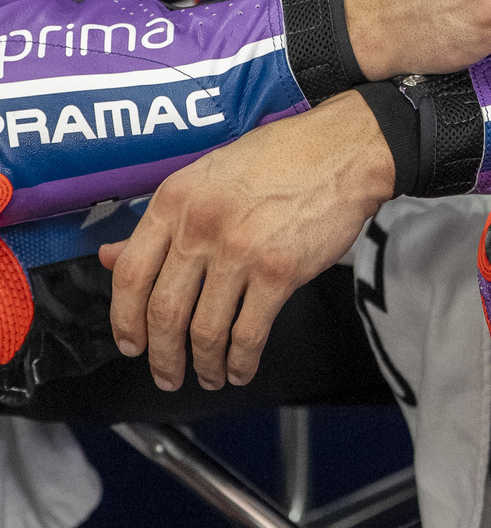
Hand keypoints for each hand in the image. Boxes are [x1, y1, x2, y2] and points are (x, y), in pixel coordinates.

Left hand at [102, 94, 393, 390]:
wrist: (341, 152)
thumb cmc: (279, 158)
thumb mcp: (206, 176)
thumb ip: (161, 221)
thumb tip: (112, 256)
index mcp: (175, 200)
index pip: (131, 273)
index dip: (124, 319)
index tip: (131, 343)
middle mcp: (201, 226)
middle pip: (164, 311)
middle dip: (162, 356)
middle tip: (166, 374)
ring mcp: (240, 250)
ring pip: (205, 330)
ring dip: (203, 365)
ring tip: (209, 376)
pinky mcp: (279, 272)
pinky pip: (249, 333)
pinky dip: (241, 362)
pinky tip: (241, 369)